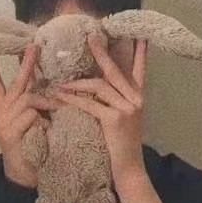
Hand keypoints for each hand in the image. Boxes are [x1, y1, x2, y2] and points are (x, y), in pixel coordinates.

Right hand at [0, 43, 62, 187]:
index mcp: (5, 109)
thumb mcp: (34, 125)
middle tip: (32, 46)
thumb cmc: (32, 150)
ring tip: (60, 105)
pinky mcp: (9, 132)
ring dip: (45, 99)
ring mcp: (3, 121)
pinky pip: (30, 115)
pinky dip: (42, 117)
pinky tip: (47, 125)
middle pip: (15, 83)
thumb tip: (53, 89)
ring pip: (26, 97)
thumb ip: (37, 108)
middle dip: (25, 64)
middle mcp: (1, 112)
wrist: (22, 178)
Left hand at [52, 34, 148, 183]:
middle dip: (101, 53)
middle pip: (115, 71)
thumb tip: (96, 84)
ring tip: (61, 83)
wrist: (129, 168)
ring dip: (77, 83)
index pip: (140, 70)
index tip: (139, 35)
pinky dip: (74, 99)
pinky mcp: (115, 119)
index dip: (140, 53)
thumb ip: (115, 100)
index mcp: (138, 97)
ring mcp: (126, 108)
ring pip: (99, 85)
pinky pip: (90, 103)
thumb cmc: (122, 143)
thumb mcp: (124, 117)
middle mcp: (135, 99)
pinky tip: (61, 96)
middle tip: (91, 37)